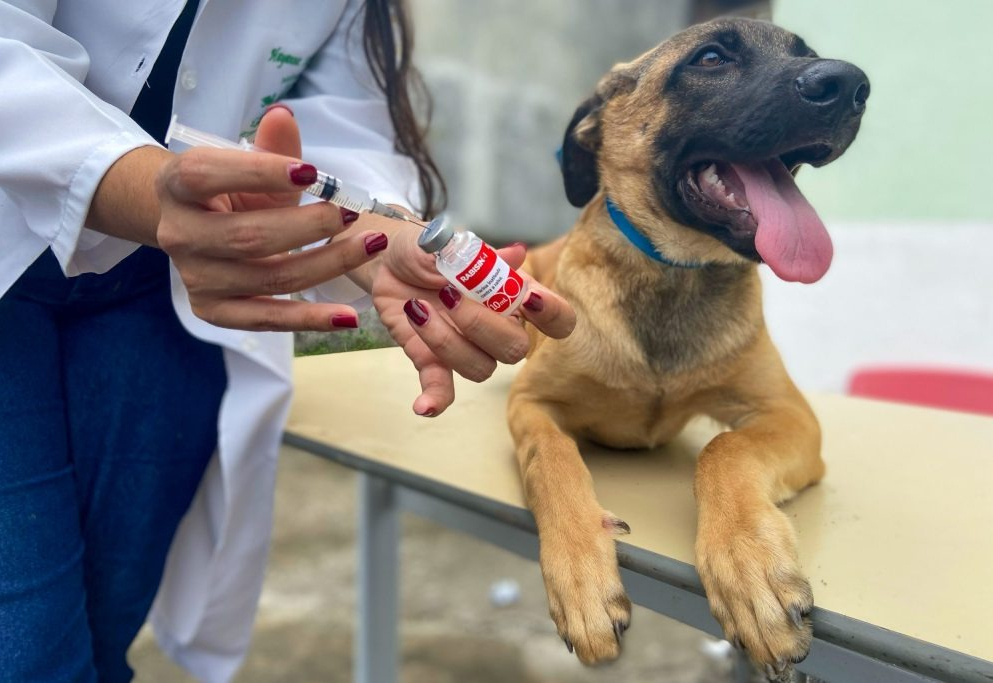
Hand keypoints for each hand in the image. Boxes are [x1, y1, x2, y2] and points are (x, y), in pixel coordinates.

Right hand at [155, 107, 388, 330]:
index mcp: (177, 184)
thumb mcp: (250, 164)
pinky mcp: (213, 310)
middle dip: (309, 226)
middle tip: (352, 213)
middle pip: (248, 236)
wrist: (196, 226)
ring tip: (370, 246)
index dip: (260, 172)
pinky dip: (310, 319)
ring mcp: (195, 277)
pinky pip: (267, 319)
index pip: (209, 175)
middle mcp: (179, 234)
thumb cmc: (231, 190)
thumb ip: (271, 146)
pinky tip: (348, 316)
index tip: (313, 173)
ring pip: (269, 278)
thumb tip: (284, 117)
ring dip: (327, 265)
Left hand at [371, 225, 575, 415]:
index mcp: (512, 294)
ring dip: (447, 342)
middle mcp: (497, 326)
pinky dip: (436, 399)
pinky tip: (423, 406)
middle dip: (482, 325)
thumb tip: (516, 254)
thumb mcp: (448, 243)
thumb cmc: (428, 249)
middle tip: (449, 295)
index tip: (531, 300)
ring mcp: (467, 347)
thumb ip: (478, 255)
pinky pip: (443, 388)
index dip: (553, 316)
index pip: (557, 318)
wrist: (388, 261)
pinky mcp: (434, 360)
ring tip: (417, 308)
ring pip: (479, 368)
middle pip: (515, 349)